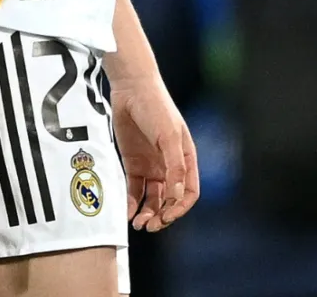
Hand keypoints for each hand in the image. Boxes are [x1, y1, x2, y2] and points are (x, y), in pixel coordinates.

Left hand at [111, 74, 198, 231]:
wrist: (131, 89)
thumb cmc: (157, 108)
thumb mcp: (169, 137)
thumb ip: (174, 167)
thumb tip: (178, 197)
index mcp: (186, 158)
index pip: (189, 192)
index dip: (180, 208)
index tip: (167, 217)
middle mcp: (170, 165)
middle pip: (170, 199)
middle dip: (163, 216)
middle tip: (150, 227)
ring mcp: (152, 165)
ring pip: (152, 198)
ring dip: (148, 213)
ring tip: (138, 224)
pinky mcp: (133, 163)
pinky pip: (134, 189)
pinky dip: (132, 203)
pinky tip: (127, 213)